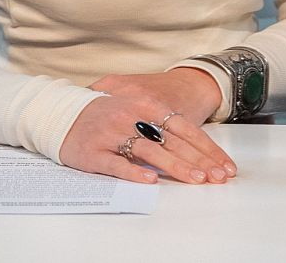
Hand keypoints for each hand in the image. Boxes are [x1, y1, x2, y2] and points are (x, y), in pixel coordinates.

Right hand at [58, 72, 235, 184]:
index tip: (224, 166)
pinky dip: (134, 172)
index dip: (206, 148)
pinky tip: (150, 180)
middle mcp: (130, 116)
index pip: (184, 128)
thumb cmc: (105, 112)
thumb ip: (161, 122)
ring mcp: (112, 134)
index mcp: (145, 105)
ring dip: (175, 166)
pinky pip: (116, 164)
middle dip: (198, 161)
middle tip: (217, 177)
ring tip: (195, 179)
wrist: (61, 111)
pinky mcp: (94, 152)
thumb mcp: (135, 108)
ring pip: (149, 151)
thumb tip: (194, 144)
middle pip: (172, 141)